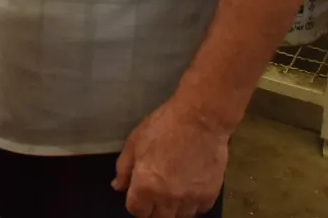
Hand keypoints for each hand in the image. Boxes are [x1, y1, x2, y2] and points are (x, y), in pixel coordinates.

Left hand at [112, 97, 229, 217]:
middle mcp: (168, 198)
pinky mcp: (209, 195)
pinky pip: (199, 210)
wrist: (200, 119)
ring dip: (173, 208)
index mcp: (146, 185)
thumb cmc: (163, 125)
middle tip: (155, 194)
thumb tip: (118, 187)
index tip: (139, 195)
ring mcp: (190, 199)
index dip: (136, 203)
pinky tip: (190, 189)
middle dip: (153, 209)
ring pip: (179, 217)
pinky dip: (193, 204)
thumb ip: (124, 168)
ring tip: (173, 191)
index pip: (136, 211)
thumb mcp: (135, 141)